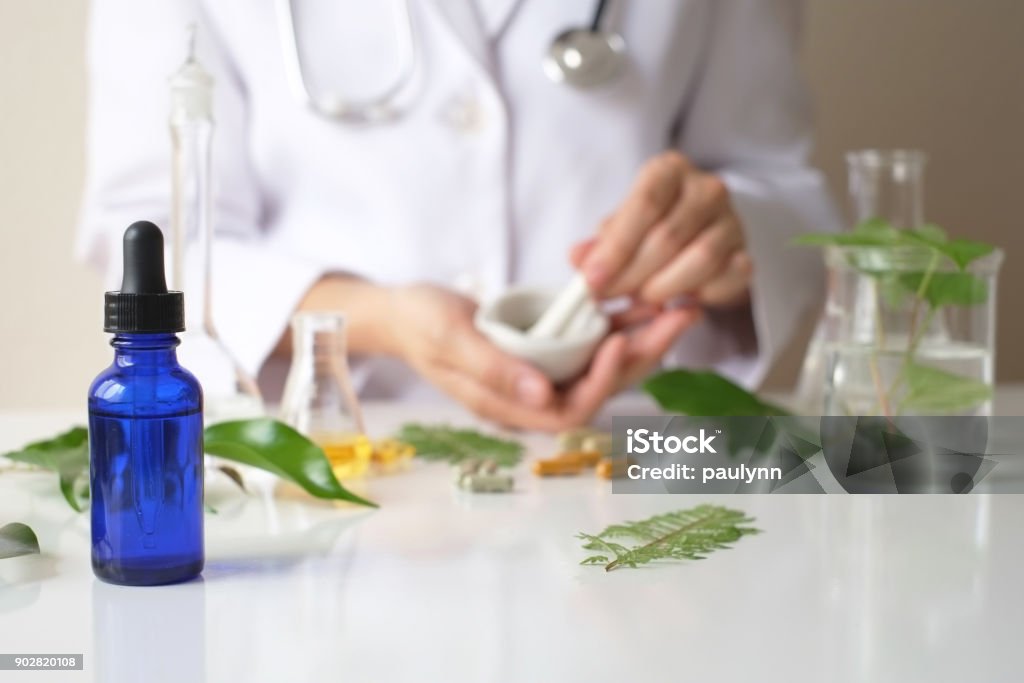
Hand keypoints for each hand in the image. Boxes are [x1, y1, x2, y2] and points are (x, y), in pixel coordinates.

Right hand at [382, 284, 694, 431]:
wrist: (402, 312)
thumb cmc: (419, 325)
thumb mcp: (450, 341)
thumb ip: (495, 370)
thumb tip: (544, 395)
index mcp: (508, 405)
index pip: (569, 409)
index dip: (601, 381)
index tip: (618, 340)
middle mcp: (532, 395)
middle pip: (599, 387)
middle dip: (641, 354)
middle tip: (680, 315)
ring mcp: (541, 372)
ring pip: (602, 364)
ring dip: (640, 336)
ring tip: (676, 303)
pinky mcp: (545, 349)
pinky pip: (589, 340)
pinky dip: (617, 320)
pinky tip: (642, 296)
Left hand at [573, 150, 752, 306]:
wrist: (698, 232)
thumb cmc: (650, 226)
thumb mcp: (620, 226)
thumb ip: (600, 243)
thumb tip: (577, 258)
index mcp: (669, 170)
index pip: (644, 205)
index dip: (616, 247)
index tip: (592, 280)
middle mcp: (707, 188)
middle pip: (668, 237)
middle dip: (631, 274)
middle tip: (608, 296)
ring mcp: (732, 220)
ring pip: (700, 259)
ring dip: (664, 287)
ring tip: (641, 298)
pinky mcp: (746, 253)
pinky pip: (726, 278)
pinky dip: (698, 295)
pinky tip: (676, 300)